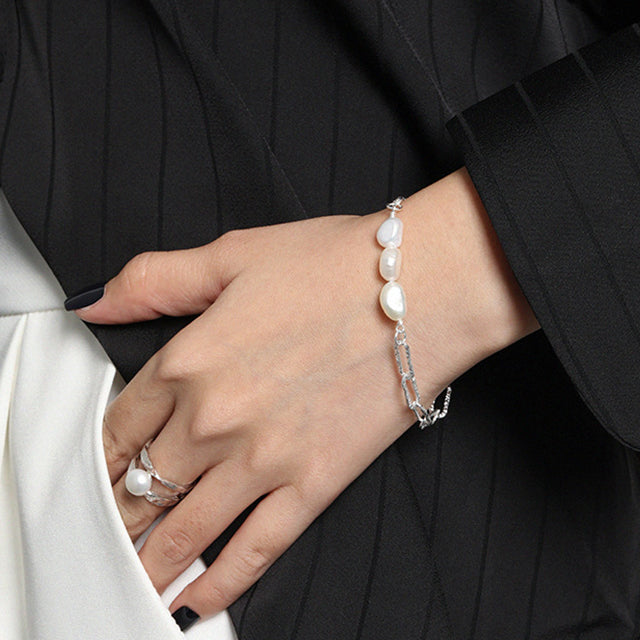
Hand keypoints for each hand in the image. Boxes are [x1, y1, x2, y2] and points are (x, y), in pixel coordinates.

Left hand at [72, 168, 538, 619]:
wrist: (421, 289)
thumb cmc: (335, 266)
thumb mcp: (234, 255)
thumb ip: (155, 279)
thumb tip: (97, 302)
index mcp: (188, 360)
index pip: (118, 427)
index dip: (101, 457)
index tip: (97, 475)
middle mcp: (214, 419)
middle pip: (143, 485)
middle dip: (119, 514)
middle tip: (110, 532)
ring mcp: (262, 459)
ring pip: (185, 530)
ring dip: (151, 562)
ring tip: (134, 581)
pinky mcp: (312, 485)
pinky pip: (253, 549)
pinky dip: (220, 581)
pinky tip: (198, 599)